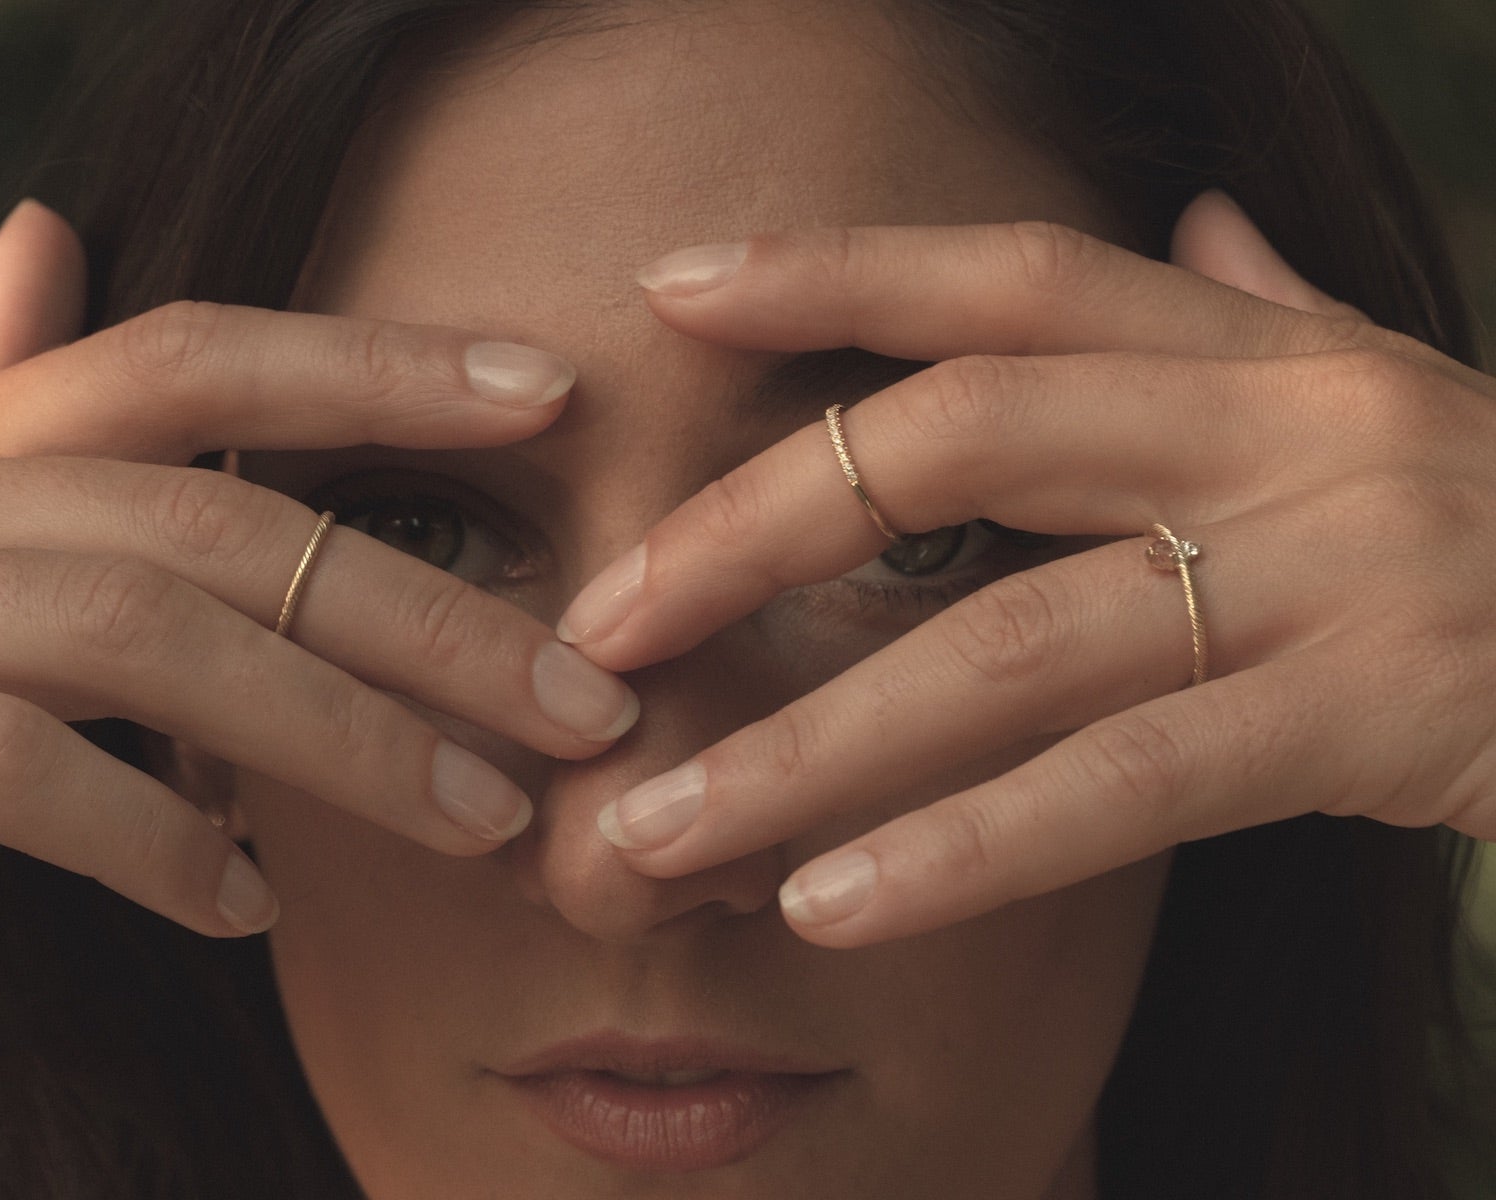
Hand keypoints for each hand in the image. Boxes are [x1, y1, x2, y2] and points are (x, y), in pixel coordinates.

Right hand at [0, 201, 636, 937]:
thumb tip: (53, 240)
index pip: (197, 354)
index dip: (376, 363)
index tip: (544, 392)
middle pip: (222, 517)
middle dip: (428, 611)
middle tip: (591, 701)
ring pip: (147, 638)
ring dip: (342, 740)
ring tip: (486, 820)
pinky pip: (1, 769)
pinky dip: (146, 843)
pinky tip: (251, 909)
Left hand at [562, 191, 1495, 946]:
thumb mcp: (1393, 395)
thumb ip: (1269, 314)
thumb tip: (1194, 217)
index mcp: (1260, 350)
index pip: (1008, 279)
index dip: (835, 267)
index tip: (670, 288)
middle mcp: (1284, 427)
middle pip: (957, 440)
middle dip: (755, 529)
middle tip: (596, 627)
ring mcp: (1334, 566)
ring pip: (1008, 645)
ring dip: (809, 744)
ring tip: (659, 827)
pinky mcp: (1374, 716)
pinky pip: (1121, 788)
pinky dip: (961, 852)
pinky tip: (829, 908)